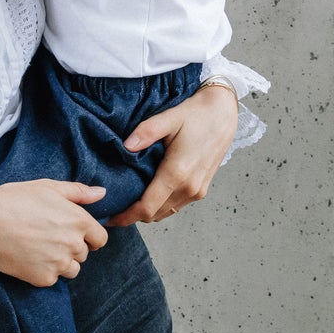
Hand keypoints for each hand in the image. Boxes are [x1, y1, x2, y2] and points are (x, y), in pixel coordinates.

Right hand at [0, 180, 108, 286]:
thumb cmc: (16, 200)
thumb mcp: (49, 187)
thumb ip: (79, 192)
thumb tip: (101, 193)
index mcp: (79, 221)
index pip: (100, 239)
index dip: (89, 237)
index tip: (74, 234)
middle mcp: (73, 244)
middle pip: (83, 254)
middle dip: (71, 247)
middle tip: (48, 237)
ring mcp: (59, 263)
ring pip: (71, 269)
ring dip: (61, 262)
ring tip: (39, 249)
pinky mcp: (43, 278)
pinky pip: (52, 279)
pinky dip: (43, 271)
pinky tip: (29, 258)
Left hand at [106, 84, 236, 225]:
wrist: (223, 114)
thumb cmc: (196, 114)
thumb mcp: (169, 117)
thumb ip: (147, 131)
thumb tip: (126, 146)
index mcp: (177, 173)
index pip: (147, 207)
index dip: (126, 216)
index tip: (110, 218)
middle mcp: (188, 188)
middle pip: (154, 215)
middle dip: (132, 216)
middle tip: (114, 208)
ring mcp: (197, 191)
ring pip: (165, 213)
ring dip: (147, 212)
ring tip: (129, 202)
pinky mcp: (201, 189)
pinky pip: (176, 206)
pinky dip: (161, 206)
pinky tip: (149, 194)